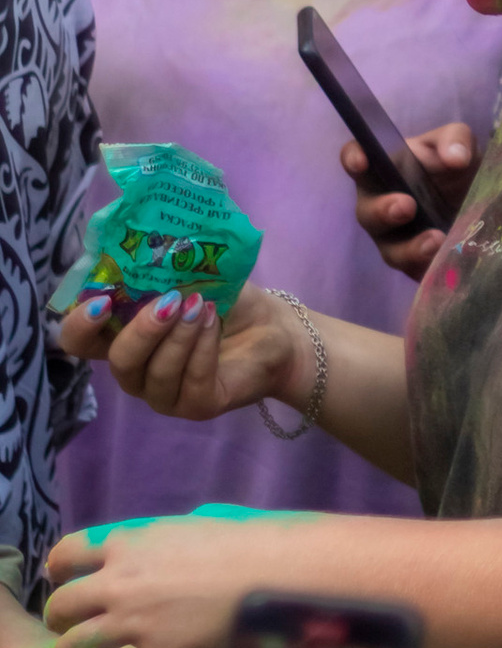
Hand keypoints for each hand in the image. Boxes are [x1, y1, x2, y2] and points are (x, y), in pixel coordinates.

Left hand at [44, 509, 276, 647]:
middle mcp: (119, 583)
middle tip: (64, 623)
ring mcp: (134, 623)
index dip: (59, 567)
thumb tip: (173, 542)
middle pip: (62, 606)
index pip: (67, 553)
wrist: (274, 572)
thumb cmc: (245, 537)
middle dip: (58, 616)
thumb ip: (170, 535)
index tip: (62, 576)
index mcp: (128, 542)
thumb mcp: (197, 520)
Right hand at [54, 275, 301, 421]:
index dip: (80, 325)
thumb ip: (164, 267)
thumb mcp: (192, 275)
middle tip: (169, 301)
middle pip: (118, 362)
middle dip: (141, 329)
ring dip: (178, 336)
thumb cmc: (223, 300)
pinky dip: (202, 348)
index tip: (100, 301)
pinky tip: (213, 322)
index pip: (80, 342)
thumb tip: (148, 241)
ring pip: (155, 374)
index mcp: (122, 337)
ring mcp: (164, 394)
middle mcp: (136, 370)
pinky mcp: (196, 407)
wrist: (275, 328)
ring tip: (201, 305)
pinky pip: (190, 382)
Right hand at [347, 122, 474, 281]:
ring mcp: (395, 238)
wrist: (481, 200)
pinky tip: (445, 262)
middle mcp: (380, 205)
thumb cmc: (456, 165)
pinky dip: (428, 269)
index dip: (353, 159)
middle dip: (382, 211)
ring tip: (435, 240)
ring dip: (410, 248)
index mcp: (384, 168)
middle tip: (406, 206)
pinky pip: (415, 272)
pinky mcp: (415, 264)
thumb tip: (454, 158)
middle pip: (367, 212)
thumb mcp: (460, 144)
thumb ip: (456, 140)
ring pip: (390, 250)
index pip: (355, 160)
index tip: (362, 161)